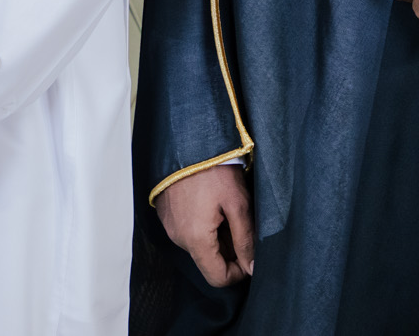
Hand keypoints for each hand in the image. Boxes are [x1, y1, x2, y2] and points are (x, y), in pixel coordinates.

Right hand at [155, 164, 253, 286]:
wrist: (186, 140)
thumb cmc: (213, 169)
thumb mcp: (238, 204)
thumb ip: (246, 240)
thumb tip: (253, 267)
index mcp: (195, 238)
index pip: (217, 278)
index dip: (238, 273)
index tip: (249, 255)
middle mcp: (178, 237)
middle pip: (208, 261)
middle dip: (228, 250)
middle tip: (239, 223)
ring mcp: (169, 225)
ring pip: (198, 246)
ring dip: (215, 236)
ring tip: (224, 209)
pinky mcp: (165, 214)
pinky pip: (186, 231)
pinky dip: (201, 225)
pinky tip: (210, 203)